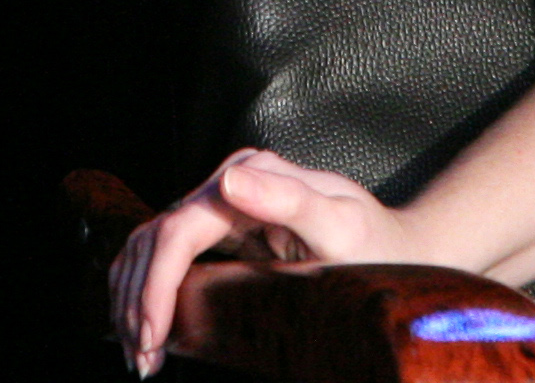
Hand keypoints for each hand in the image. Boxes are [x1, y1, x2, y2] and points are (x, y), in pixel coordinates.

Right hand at [109, 147, 415, 374]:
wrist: (401, 251)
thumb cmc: (377, 246)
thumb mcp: (342, 226)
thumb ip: (289, 200)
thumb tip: (229, 181)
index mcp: (252, 174)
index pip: (179, 230)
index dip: (155, 284)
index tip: (152, 335)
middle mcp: (231, 181)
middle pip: (157, 238)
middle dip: (139, 300)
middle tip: (142, 360)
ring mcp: (223, 203)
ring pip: (151, 245)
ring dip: (133, 297)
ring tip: (140, 354)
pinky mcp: (222, 229)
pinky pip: (167, 254)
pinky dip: (146, 289)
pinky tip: (144, 327)